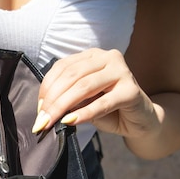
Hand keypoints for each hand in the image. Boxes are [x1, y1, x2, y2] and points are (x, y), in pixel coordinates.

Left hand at [32, 48, 159, 139]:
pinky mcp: (131, 90)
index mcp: (92, 55)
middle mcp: (108, 57)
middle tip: (41, 120)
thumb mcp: (83, 100)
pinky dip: (84, 113)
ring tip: (51, 123)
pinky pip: (102, 102)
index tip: (39, 108)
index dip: (47, 88)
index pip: (62, 67)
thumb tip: (43, 109)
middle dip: (52, 100)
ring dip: (63, 107)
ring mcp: (122, 71)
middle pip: (71, 76)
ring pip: (84, 87)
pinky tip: (70, 122)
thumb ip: (67, 97)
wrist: (140, 121)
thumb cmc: (108, 109)